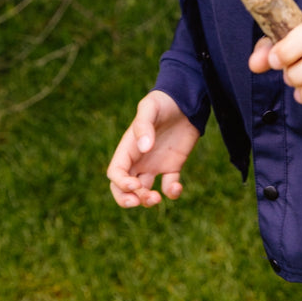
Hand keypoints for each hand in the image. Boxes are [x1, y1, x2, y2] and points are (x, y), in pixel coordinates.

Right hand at [107, 90, 199, 208]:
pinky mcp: (172, 166)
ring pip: (144, 191)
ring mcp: (155, 164)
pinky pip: (168, 186)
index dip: (121, 183)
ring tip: (158, 198)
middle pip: (124, 187)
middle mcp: (139, 159)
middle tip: (140, 201)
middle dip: (127, 199)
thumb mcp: (150, 107)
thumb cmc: (163, 101)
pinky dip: (171, 193)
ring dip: (147, 200)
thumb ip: (144, 125)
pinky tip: (176, 188)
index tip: (135, 184)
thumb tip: (144, 148)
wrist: (186, 100)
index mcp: (128, 147)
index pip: (116, 172)